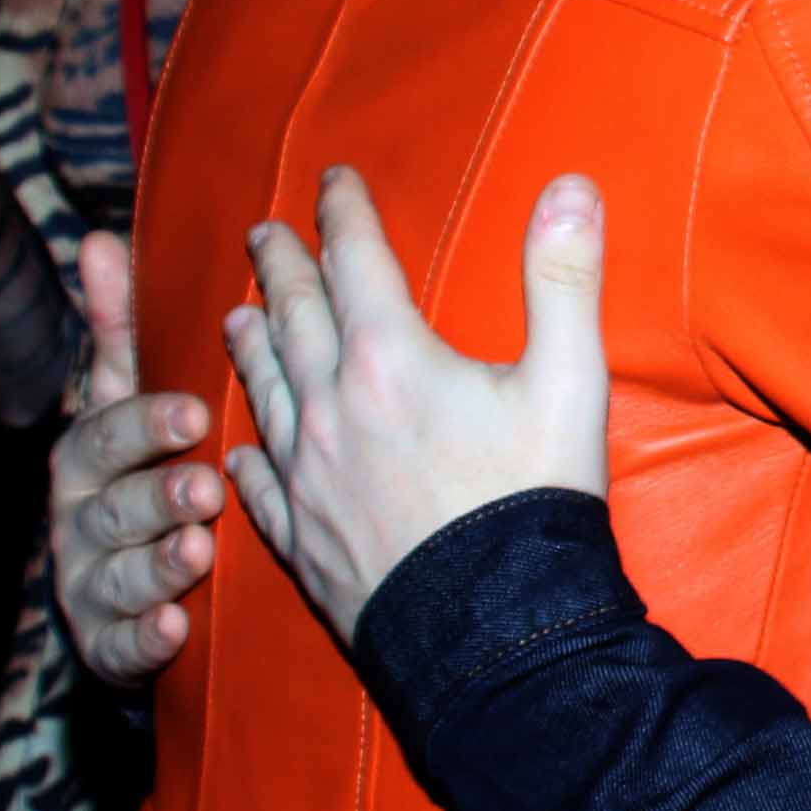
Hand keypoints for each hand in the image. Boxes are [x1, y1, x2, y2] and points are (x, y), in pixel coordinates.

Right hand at [51, 231, 224, 685]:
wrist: (121, 585)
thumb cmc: (136, 471)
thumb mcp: (126, 398)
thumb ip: (120, 330)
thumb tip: (100, 240)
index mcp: (92, 449)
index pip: (112, 425)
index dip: (148, 418)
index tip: (197, 410)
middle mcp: (82, 512)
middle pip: (112, 499)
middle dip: (155, 491)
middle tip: (206, 488)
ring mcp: (91, 579)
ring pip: (119, 568)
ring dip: (158, 559)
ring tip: (198, 550)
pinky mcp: (106, 642)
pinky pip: (122, 642)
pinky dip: (144, 633)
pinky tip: (172, 626)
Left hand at [224, 164, 609, 646]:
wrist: (495, 631)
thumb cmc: (535, 501)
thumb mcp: (570, 380)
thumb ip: (563, 276)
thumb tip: (572, 183)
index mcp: (391, 356)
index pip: (354, 257)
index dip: (343, 211)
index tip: (333, 179)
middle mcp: (331, 405)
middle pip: (293, 313)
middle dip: (281, 264)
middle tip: (265, 233)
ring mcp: (307, 475)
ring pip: (263, 389)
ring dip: (249, 341)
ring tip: (238, 314)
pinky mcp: (302, 537)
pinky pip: (258, 483)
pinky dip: (247, 454)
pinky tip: (243, 448)